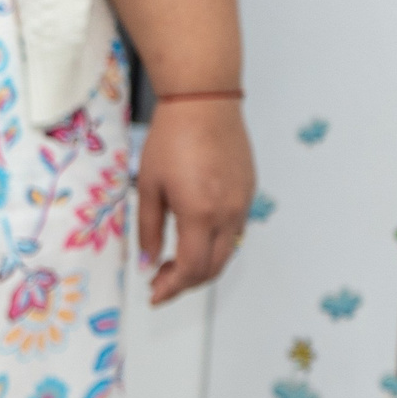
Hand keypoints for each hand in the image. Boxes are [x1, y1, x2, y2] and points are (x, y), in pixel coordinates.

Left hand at [135, 99, 254, 304]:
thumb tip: (147, 262)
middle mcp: (228, 212)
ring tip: (172, 264)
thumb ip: (148, 230)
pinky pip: (235, 231)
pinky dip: (215, 246)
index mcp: (200, 213)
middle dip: (185, 283)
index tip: (154, 295)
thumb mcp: (148, 188)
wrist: (206, 102)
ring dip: (201, 266)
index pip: (190, 268)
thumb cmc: (171, 140)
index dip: (171, 288)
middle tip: (159, 283)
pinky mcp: (249, 191)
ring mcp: (244, 202)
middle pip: (213, 267)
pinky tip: (193, 240)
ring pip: (227, 252)